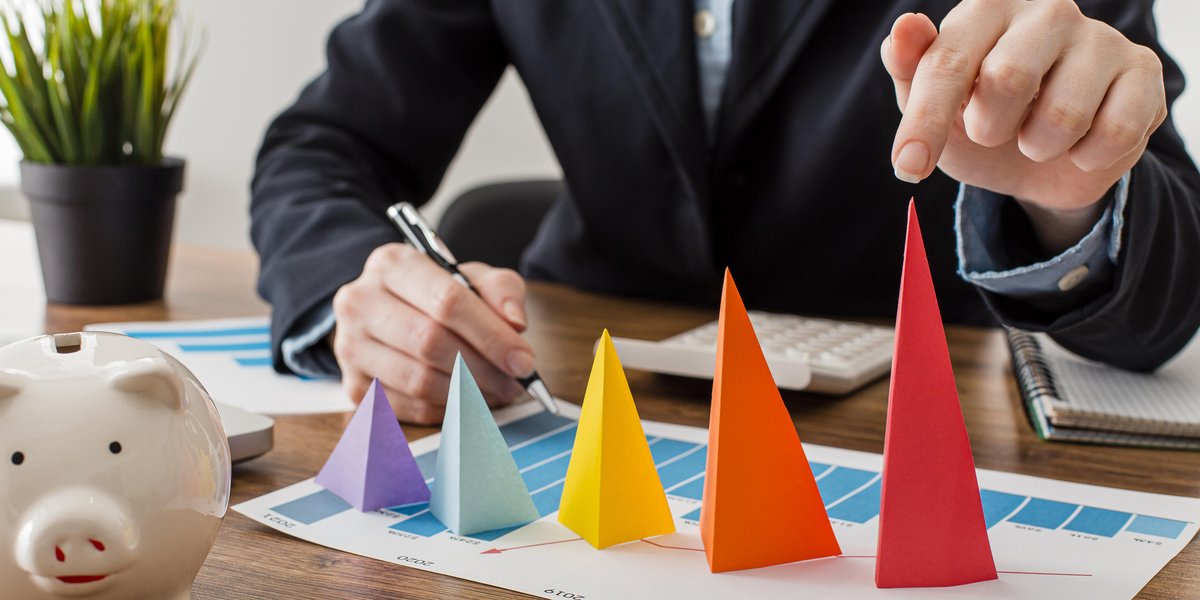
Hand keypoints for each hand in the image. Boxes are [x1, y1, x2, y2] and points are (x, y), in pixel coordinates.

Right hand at [330, 244, 532, 423]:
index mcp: (392, 264)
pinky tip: (468, 401)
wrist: (389, 312)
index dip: (491, 336)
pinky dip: (446, 410)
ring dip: (467, 393)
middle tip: (515, 382)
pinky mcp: (354, 385)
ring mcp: (350, 346)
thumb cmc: (436, 294)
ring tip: (498, 391)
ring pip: (418, 379)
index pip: (447, 302)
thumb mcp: (472, 278)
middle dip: (483, 368)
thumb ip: (501, 291)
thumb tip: (515, 324)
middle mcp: (361, 302)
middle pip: (430, 343)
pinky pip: (408, 407)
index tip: (523, 360)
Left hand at [882, 1, 1166, 252]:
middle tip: (991, 130)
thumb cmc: (979, 116)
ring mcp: (1101, 38)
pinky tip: (1079, 143)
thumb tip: (903, 30)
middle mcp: (1049, 10)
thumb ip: (910, 69)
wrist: (1040, 161)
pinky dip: (1084, 158)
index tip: (907, 167)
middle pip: (1008, 79)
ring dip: (1038, 148)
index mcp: (988, 7)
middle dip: (990, 129)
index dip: (926, 122)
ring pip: (1062, 118)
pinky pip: (1112, 134)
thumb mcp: (932, 103)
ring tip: (1036, 135)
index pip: (948, 62)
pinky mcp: (1143, 72)